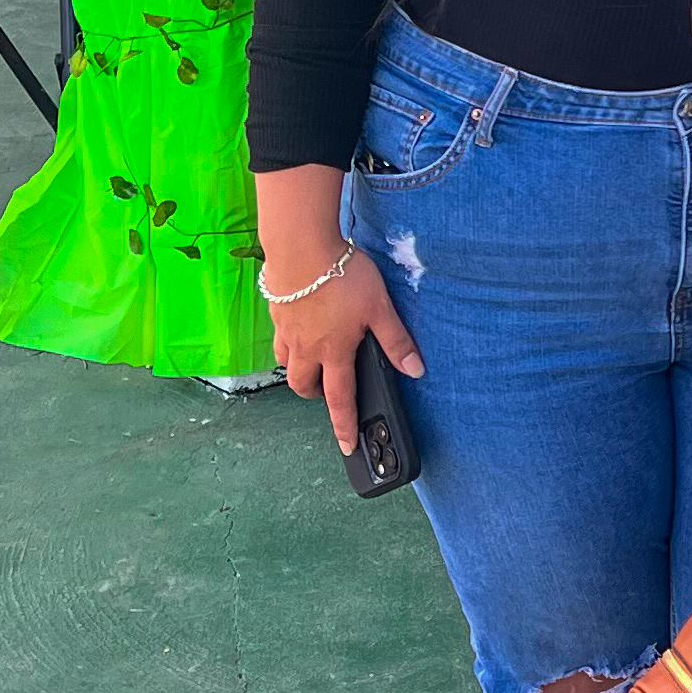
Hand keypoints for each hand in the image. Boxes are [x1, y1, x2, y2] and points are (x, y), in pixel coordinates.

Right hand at [271, 245, 419, 452]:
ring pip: (287, 365)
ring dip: (300, 372)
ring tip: (314, 364)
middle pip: (304, 386)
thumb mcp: (379, 308)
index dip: (344, 426)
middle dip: (315, 396)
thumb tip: (415, 370)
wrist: (301, 246)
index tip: (347, 446)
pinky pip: (279, 339)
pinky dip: (289, 345)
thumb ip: (395, 340)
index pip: (340, 399)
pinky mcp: (276, 310)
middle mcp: (306, 347)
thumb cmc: (342, 276)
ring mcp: (287, 330)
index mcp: (334, 351)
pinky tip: (300, 329)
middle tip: (328, 393)